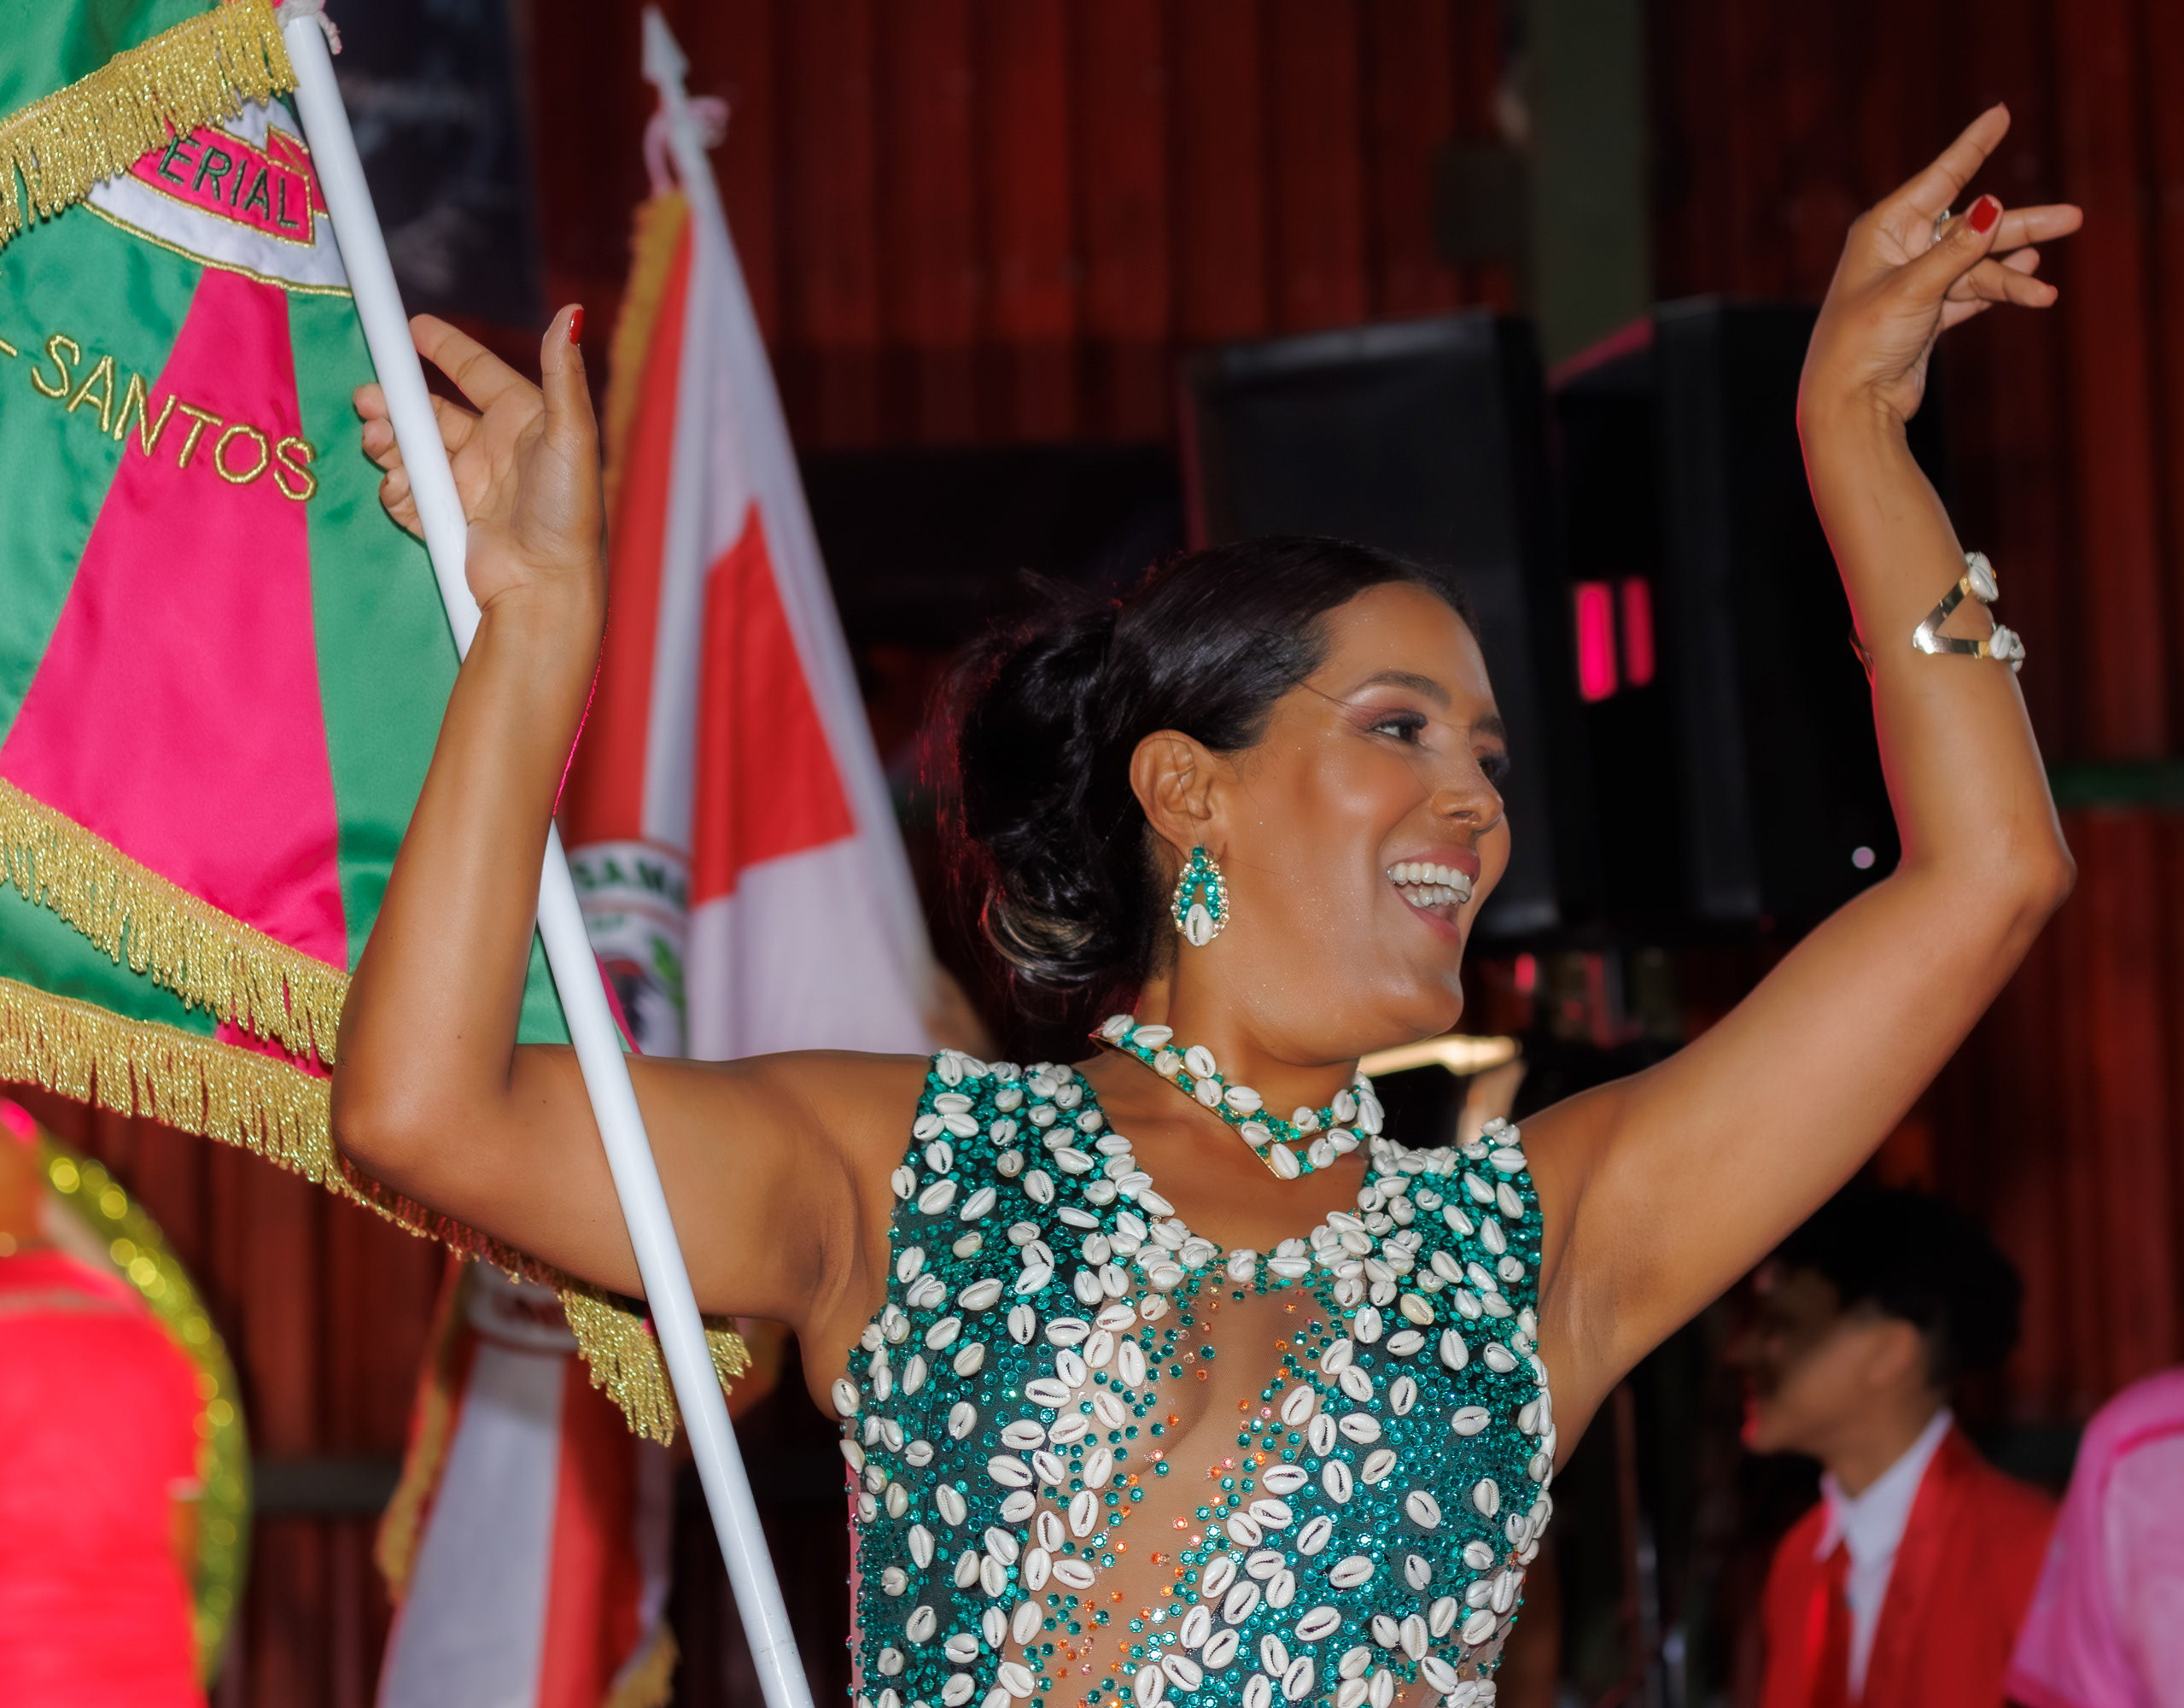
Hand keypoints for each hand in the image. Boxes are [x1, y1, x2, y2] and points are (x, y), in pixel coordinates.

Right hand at [353, 308, 604, 633]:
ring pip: (413, 449)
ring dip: (389, 443)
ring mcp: (470, 484)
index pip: (477, 371)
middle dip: (396, 402)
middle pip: (432, 410)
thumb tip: (571, 312)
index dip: (443, 347)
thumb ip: (563, 374)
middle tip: (366, 398)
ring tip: (377, 444)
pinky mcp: (450, 518)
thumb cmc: (569, 513)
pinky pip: (409, 491)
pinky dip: (397, 487)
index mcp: (525, 421)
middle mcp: (496, 449)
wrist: (546, 588)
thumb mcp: (572, 436)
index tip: (408, 327)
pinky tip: (398, 488)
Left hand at [1802, 106, 2080, 426]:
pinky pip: (1971, 292)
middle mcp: (1899, 249)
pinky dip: (1997, 293)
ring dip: (2010, 274)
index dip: (1972, 147)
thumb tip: (1993, 205)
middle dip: (2018, 226)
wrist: (1851, 404)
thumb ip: (1957, 249)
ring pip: (1976, 263)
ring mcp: (1915, 281)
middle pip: (1971, 225)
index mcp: (1883, 229)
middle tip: (2071, 219)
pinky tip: (2030, 290)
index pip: (1939, 179)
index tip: (2000, 114)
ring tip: (2045, 287)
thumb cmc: (1864, 340)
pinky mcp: (1927, 313)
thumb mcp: (1914, 289)